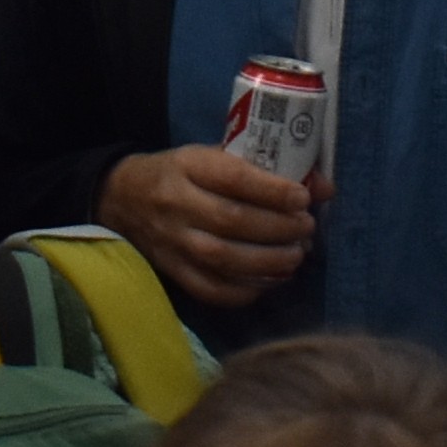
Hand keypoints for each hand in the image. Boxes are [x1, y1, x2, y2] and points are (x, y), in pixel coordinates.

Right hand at [103, 144, 319, 305]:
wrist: (122, 199)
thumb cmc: (180, 173)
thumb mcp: (212, 155)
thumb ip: (262, 171)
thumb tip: (324, 188)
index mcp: (188, 166)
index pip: (234, 179)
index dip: (273, 191)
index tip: (303, 199)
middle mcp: (177, 205)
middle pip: (232, 221)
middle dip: (277, 228)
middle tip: (306, 229)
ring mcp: (173, 243)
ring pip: (223, 258)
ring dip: (268, 261)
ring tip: (296, 256)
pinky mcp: (173, 272)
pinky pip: (211, 289)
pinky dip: (246, 290)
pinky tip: (271, 281)